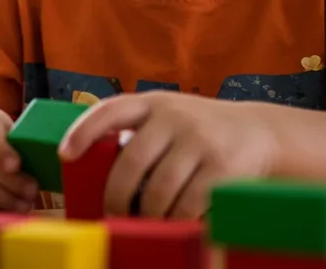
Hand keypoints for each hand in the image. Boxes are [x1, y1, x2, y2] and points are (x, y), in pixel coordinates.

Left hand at [59, 92, 277, 218]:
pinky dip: (175, 220)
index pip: (110, 111)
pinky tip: (173, 222)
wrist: (260, 132)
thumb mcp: (169, 117)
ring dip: (147, 214)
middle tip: (112, 213)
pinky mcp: (222, 168)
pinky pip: (187, 205)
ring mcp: (199, 141)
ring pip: (158, 191)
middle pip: (131, 163)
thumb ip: (138, 132)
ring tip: (145, 220)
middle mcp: (174, 117)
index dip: (83, 132)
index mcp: (153, 103)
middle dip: (115, 196)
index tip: (65, 155)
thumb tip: (91, 167)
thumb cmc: (199, 131)